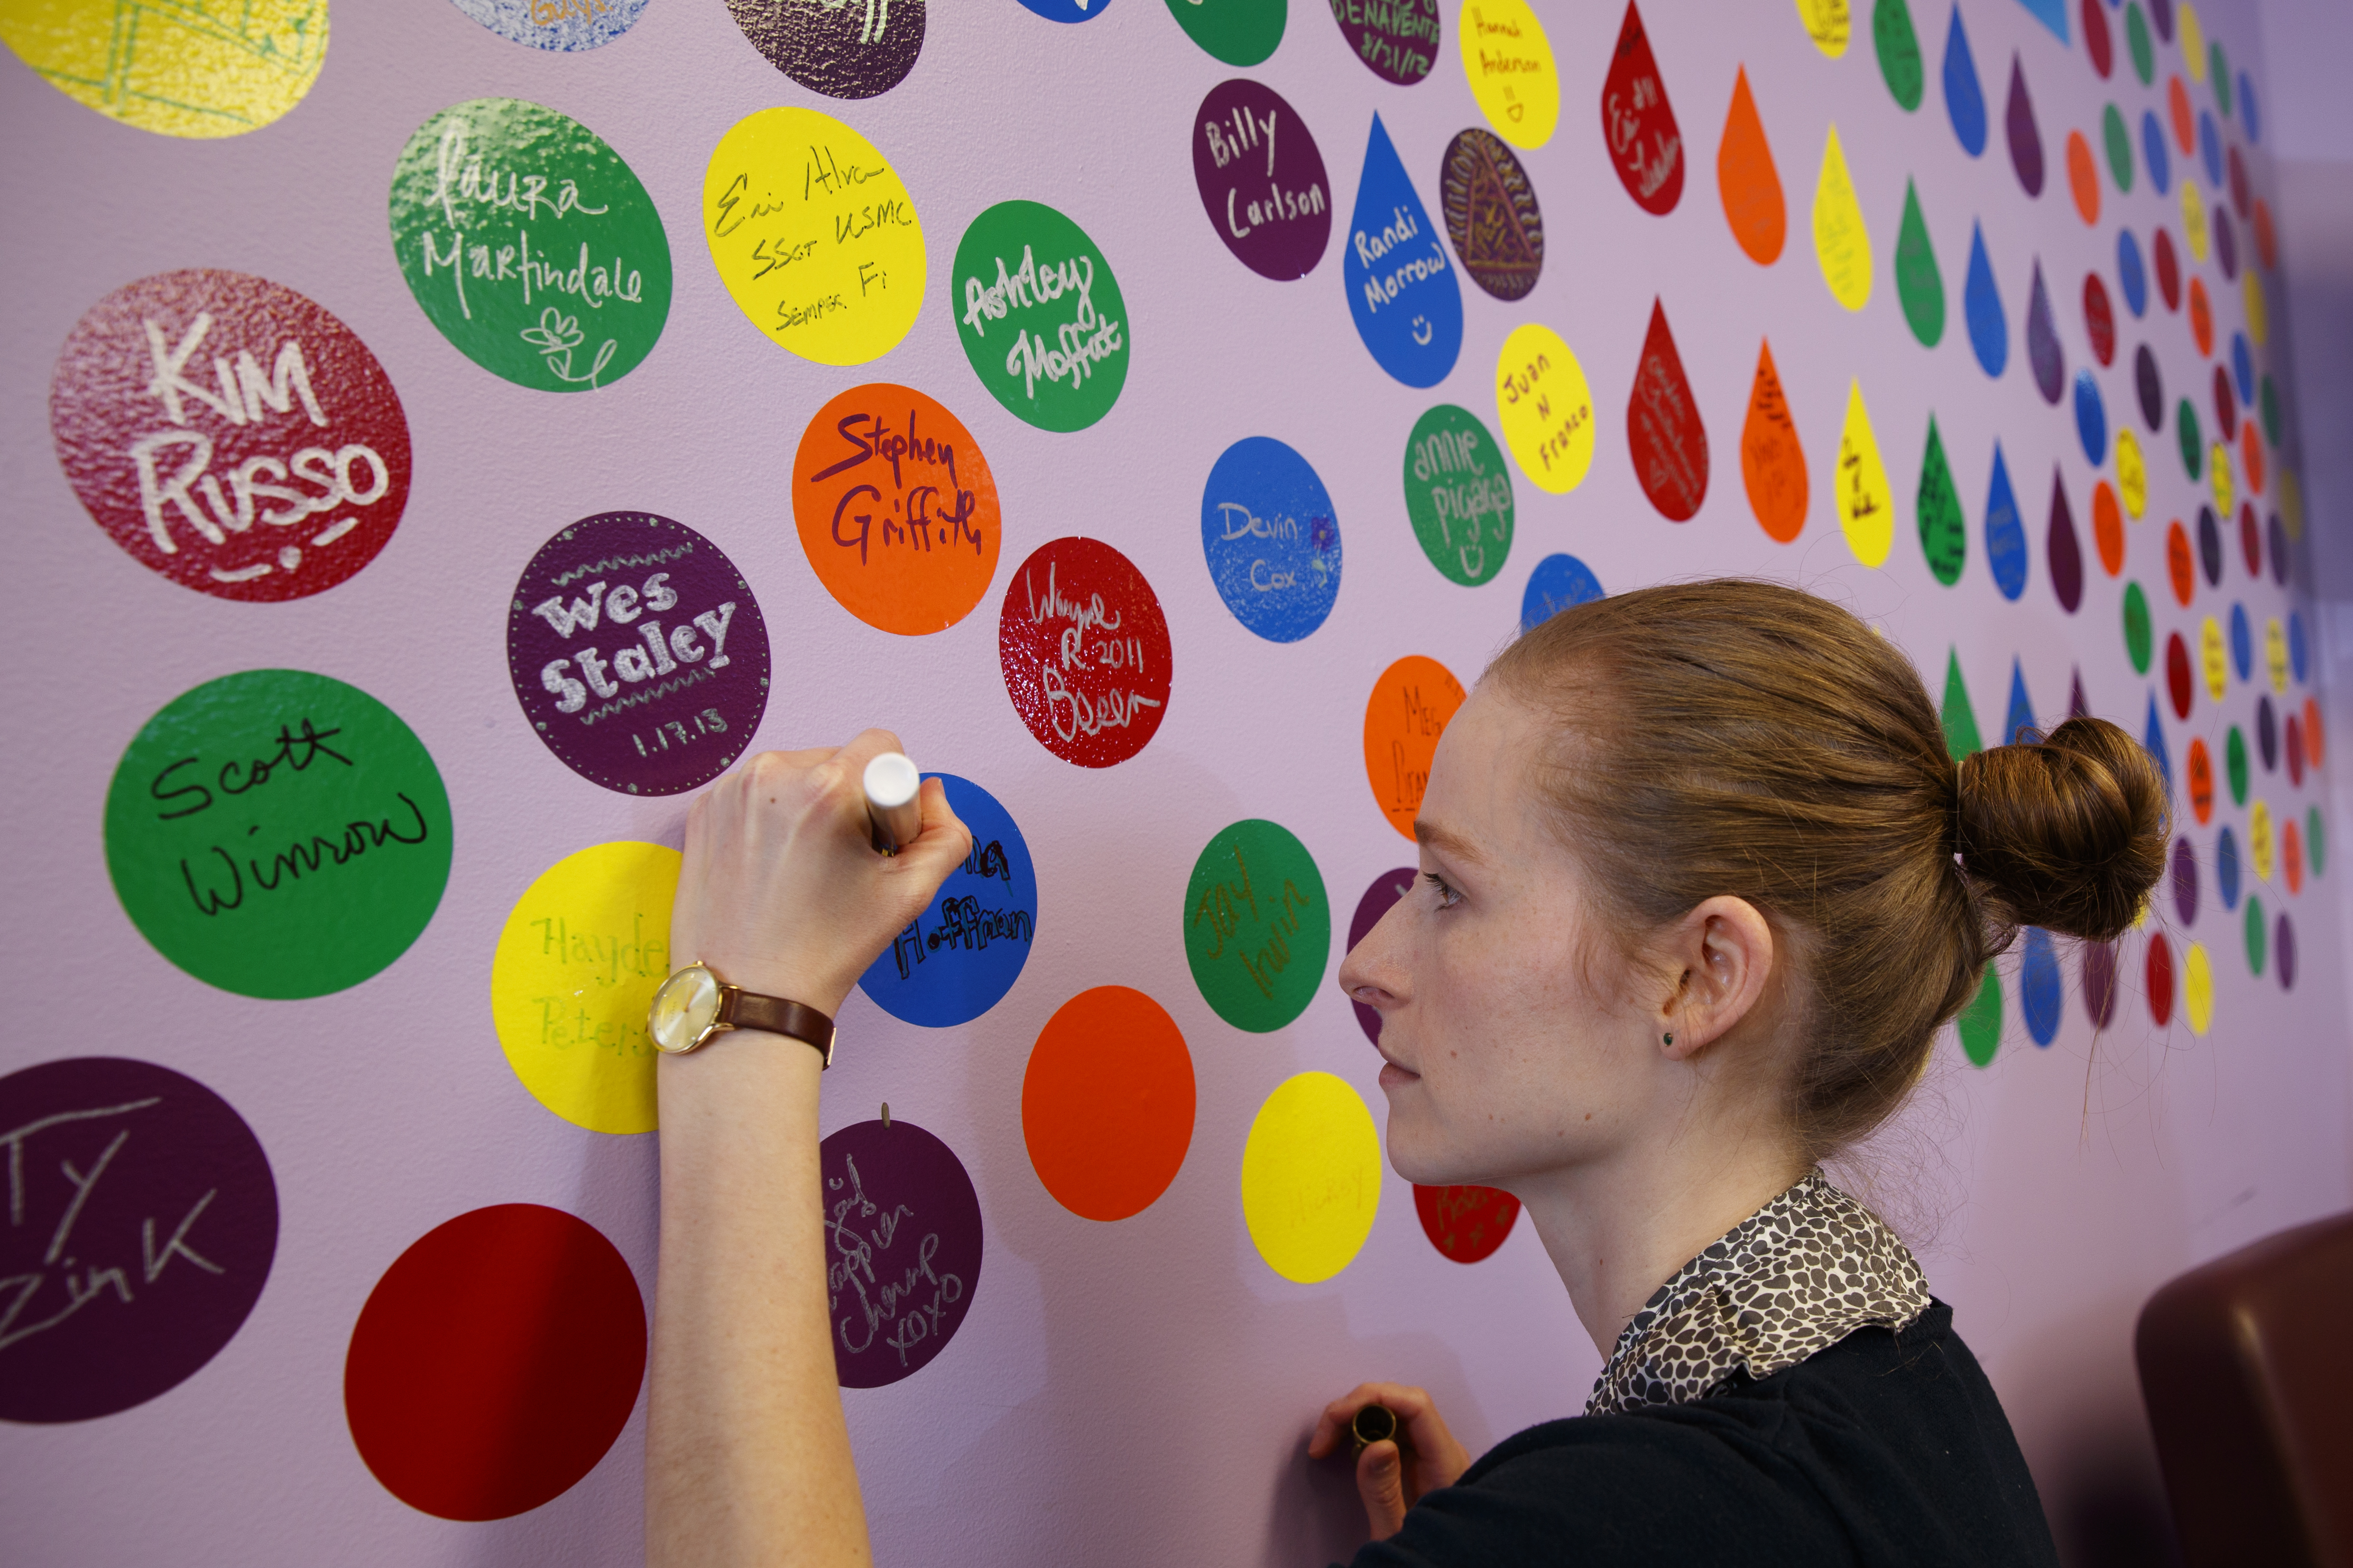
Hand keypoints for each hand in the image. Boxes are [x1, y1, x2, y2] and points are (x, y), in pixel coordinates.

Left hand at [669, 731, 971, 1017]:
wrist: (747, 996)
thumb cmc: (826, 950)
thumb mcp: (910, 896)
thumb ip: (945, 834)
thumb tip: (932, 793)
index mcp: (825, 787)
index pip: (884, 748)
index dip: (892, 800)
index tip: (873, 845)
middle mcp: (771, 774)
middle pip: (839, 759)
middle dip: (851, 802)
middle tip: (839, 865)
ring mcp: (730, 790)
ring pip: (796, 775)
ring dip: (810, 808)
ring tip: (802, 870)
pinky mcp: (702, 809)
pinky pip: (756, 793)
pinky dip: (770, 820)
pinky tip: (770, 869)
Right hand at [1307, 1383, 1472, 1541]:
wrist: (1445, 1564)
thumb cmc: (1427, 1556)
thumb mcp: (1399, 1533)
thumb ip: (1385, 1493)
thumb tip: (1376, 1445)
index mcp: (1447, 1464)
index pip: (1416, 1406)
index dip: (1373, 1399)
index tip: (1336, 1417)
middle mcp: (1443, 1450)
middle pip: (1400, 1403)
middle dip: (1356, 1408)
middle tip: (1323, 1437)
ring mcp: (1431, 1453)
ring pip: (1393, 1413)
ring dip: (1355, 1418)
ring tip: (1327, 1443)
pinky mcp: (1418, 1461)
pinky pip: (1390, 1430)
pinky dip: (1362, 1431)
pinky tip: (1344, 1447)